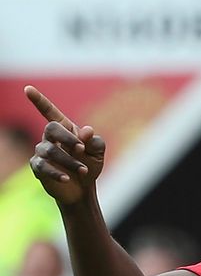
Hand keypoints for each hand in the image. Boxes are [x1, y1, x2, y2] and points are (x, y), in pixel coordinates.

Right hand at [25, 86, 105, 205]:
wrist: (84, 187)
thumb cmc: (91, 163)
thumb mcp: (98, 151)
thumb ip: (94, 140)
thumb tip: (86, 130)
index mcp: (65, 128)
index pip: (49, 111)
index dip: (39, 100)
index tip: (27, 88)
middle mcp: (50, 137)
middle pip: (51, 128)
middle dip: (68, 138)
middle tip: (82, 150)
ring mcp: (42, 151)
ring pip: (49, 150)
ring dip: (69, 160)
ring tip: (84, 170)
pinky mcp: (38, 167)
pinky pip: (43, 167)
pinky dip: (57, 173)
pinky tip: (67, 178)